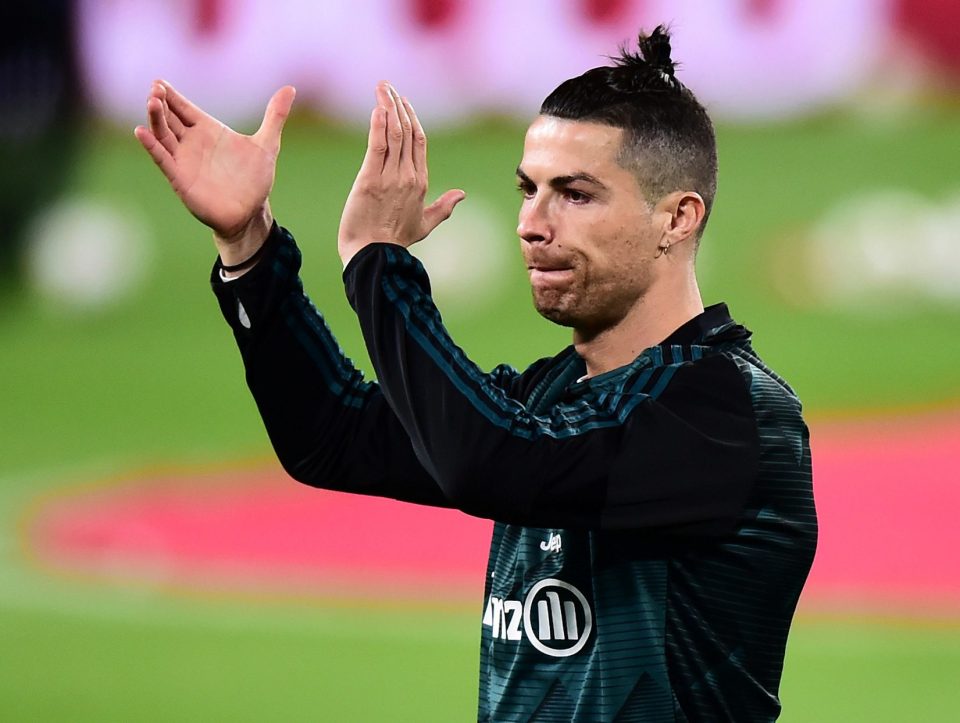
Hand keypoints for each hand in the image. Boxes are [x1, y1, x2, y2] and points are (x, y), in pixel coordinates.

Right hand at [134, 81, 295, 264]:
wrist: (250, 213)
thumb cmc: (255, 180)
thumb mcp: (267, 144)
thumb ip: (275, 116)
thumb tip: (290, 89)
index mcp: (209, 131)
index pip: (185, 108)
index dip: (173, 95)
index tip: (160, 81)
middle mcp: (192, 143)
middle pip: (170, 117)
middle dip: (161, 102)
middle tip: (155, 88)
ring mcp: (184, 160)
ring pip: (163, 134)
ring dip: (156, 118)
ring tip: (152, 102)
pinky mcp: (180, 178)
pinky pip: (162, 159)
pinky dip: (151, 146)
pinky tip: (141, 132)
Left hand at [337, 81, 464, 266]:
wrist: (374, 256)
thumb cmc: (395, 243)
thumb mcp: (424, 224)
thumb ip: (444, 207)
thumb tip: (462, 194)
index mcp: (420, 182)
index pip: (419, 141)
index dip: (411, 118)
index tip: (401, 102)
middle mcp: (408, 176)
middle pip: (407, 131)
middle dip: (398, 105)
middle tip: (387, 86)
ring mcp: (390, 177)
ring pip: (393, 133)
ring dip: (387, 106)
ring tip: (381, 87)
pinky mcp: (370, 180)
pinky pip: (377, 145)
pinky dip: (378, 124)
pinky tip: (377, 107)